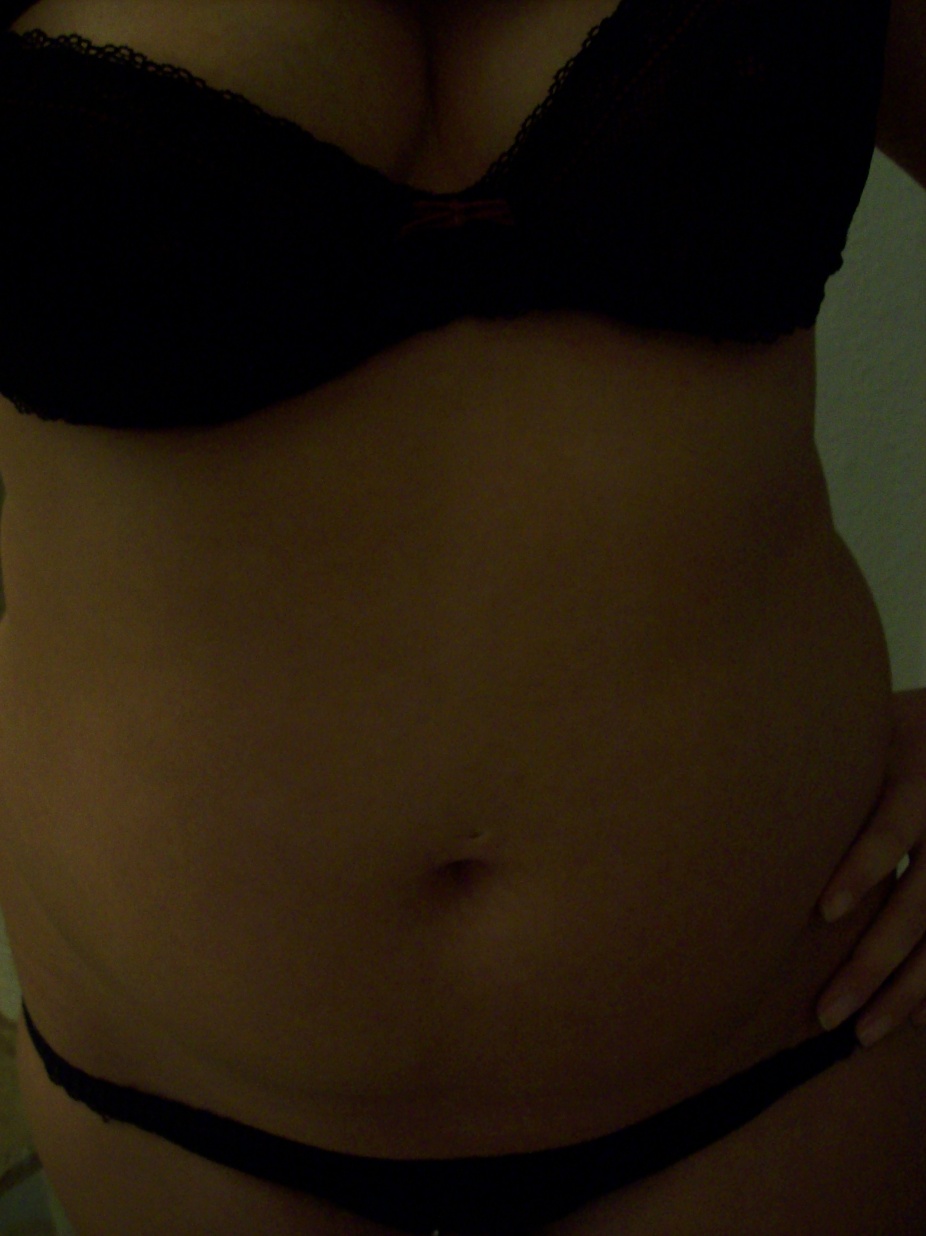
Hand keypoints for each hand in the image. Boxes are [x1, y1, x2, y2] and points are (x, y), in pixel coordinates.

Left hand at [816, 687, 925, 1046]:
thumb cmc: (889, 732)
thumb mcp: (859, 731)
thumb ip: (815, 763)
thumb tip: (728, 787)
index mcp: (912, 781)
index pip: (888, 831)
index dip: (862, 868)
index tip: (826, 910)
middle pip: (914, 901)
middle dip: (872, 961)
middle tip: (826, 1011)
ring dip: (905, 992)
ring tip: (862, 1034)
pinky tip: (916, 1025)